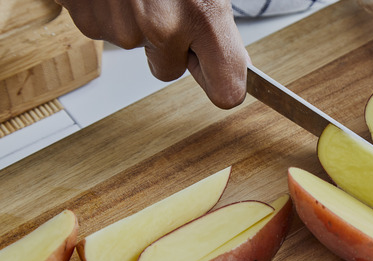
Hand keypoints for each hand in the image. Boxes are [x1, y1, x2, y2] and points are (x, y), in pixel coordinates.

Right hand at [57, 0, 247, 108]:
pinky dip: (109, 10)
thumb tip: (234, 64)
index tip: (226, 81)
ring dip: (138, 22)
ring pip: (135, 45)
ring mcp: (120, 27)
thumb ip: (216, 22)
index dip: (226, 85)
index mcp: (202, 16)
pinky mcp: (86, 20)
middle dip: (170, 49)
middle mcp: (162, 28)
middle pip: (169, 71)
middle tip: (168, 7)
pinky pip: (104, 28)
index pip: (227, 89)